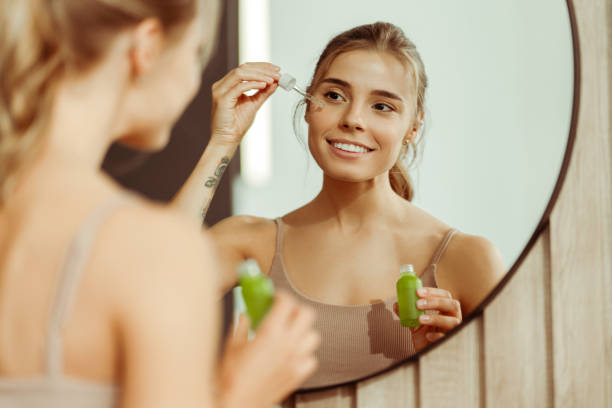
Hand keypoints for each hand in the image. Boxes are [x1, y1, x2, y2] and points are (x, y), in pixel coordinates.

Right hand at [210, 62, 279, 144]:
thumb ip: (263, 92)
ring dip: (259, 75)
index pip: (245, 68)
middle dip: (263, 69)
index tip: (276, 69)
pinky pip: (239, 86)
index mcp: (228, 85)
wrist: (227, 139)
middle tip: (277, 73)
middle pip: (243, 68)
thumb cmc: (236, 125)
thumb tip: (275, 82)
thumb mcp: (254, 104)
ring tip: (273, 79)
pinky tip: (264, 85)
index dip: (262, 66)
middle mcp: (222, 85)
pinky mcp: (222, 99)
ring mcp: (220, 91)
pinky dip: (253, 84)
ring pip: (240, 73)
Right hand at [218, 291, 319, 407]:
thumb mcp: (232, 344)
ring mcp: (295, 361)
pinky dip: (304, 354)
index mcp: (270, 333)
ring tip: (289, 333)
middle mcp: (287, 345)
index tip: (276, 297)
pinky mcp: (297, 376)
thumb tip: (247, 314)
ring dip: (303, 331)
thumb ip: (242, 324)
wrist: (235, 403)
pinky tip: (292, 354)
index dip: (282, 296)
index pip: (287, 302)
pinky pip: (311, 358)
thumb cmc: (230, 377)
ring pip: (313, 335)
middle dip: (296, 309)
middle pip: (307, 314)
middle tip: (284, 312)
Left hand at [393, 287, 461, 351]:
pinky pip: (449, 338)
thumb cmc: (425, 336)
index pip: (445, 295)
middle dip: (435, 302)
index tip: (418, 292)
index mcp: (446, 310)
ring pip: (453, 321)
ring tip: (420, 319)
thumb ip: (407, 313)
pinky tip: (427, 336)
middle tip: (418, 304)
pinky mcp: (452, 344)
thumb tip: (396, 304)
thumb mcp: (415, 323)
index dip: (433, 292)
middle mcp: (453, 318)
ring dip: (436, 318)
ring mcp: (454, 331)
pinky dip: (438, 335)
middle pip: (453, 305)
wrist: (427, 355)